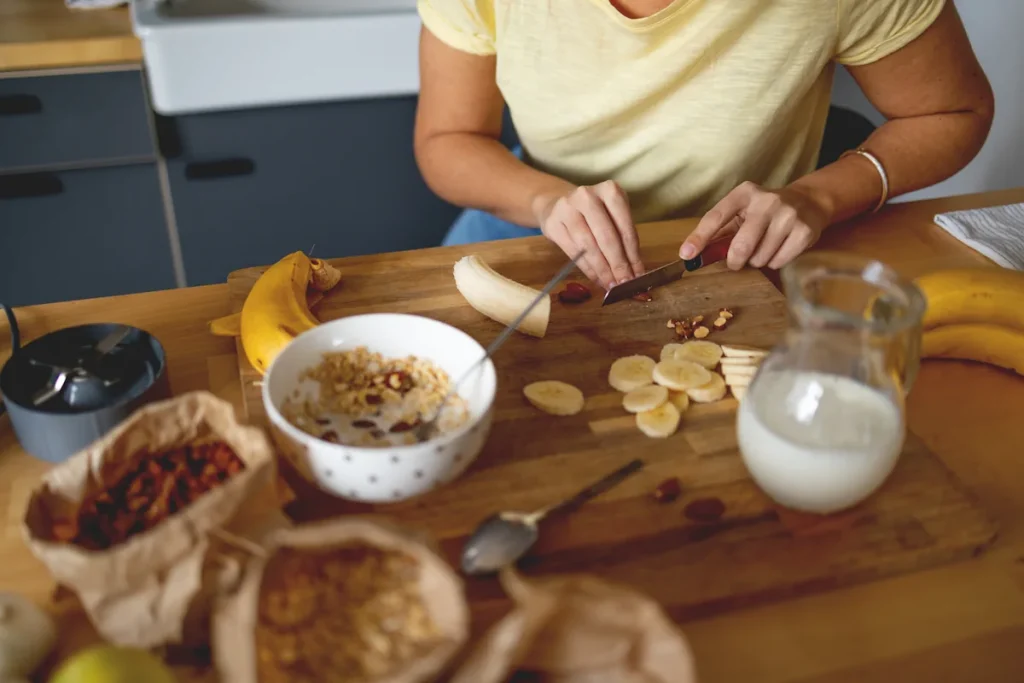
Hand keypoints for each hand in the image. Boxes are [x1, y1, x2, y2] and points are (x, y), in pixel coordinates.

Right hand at [533, 180, 644, 289]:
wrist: (556, 203)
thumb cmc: (592, 213)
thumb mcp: (611, 215)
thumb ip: (623, 238)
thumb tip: (635, 271)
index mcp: (610, 190)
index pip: (625, 227)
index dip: (633, 254)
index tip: (638, 275)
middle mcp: (587, 196)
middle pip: (607, 237)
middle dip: (618, 264)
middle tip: (625, 283)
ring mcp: (567, 208)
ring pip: (589, 246)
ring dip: (602, 269)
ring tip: (611, 284)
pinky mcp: (553, 223)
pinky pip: (573, 251)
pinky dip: (587, 268)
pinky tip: (596, 278)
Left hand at [679, 182, 832, 269]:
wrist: (808, 201)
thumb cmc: (765, 212)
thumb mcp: (742, 212)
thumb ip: (720, 231)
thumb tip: (693, 255)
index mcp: (744, 193)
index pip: (716, 217)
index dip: (699, 237)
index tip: (686, 255)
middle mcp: (766, 201)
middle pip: (741, 245)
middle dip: (734, 260)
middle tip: (736, 261)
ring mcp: (787, 215)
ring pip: (760, 258)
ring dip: (756, 261)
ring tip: (763, 248)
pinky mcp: (804, 231)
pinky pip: (778, 262)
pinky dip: (774, 262)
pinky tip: (778, 249)